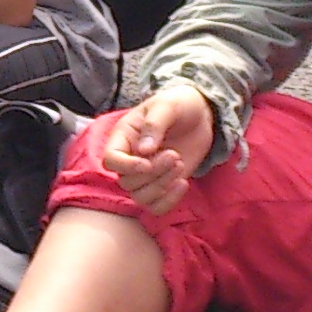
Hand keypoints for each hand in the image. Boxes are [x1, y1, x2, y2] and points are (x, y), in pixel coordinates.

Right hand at [100, 84, 216, 215]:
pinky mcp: (163, 185)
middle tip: (175, 156)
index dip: (126, 166)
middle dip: (153, 173)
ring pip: (140, 197)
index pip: (110, 160)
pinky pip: (156, 206)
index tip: (147, 162)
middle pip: (126, 182)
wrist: (201, 115)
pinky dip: (169, 201)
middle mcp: (130, 159)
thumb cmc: (179, 104)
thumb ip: (154, 124)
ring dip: (161, 187)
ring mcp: (146, 175)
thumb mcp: (167, 106)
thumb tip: (143, 150)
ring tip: (180, 165)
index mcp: (123, 137)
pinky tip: (184, 183)